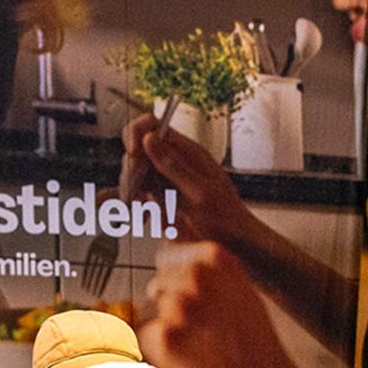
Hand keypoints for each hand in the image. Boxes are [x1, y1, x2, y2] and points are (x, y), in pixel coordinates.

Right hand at [120, 114, 261, 247]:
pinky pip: (140, 195)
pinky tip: (144, 218)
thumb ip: (174, 165)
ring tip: (143, 212)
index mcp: (186, 151)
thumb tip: (149, 138)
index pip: (151, 124)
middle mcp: (174, 161)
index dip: (136, 133)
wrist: (236, 242)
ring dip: (131, 190)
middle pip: (137, 151)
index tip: (133, 154)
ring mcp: (167, 179)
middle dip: (131, 170)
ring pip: (135, 174)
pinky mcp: (162, 197)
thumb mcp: (201, 193)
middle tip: (137, 194)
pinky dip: (135, 205)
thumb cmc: (227, 218)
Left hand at [140, 242, 341, 367]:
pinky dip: (157, 351)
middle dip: (167, 305)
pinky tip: (185, 360)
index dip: (174, 280)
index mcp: (216, 258)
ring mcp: (177, 304)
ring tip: (194, 347)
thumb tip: (177, 268)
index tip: (186, 298)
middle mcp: (195, 275)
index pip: (168, 256)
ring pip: (147, 310)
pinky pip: (143, 337)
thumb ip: (210, 276)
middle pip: (156, 284)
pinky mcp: (162, 335)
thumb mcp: (240, 293)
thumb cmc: (256, 349)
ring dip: (162, 327)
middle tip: (196, 331)